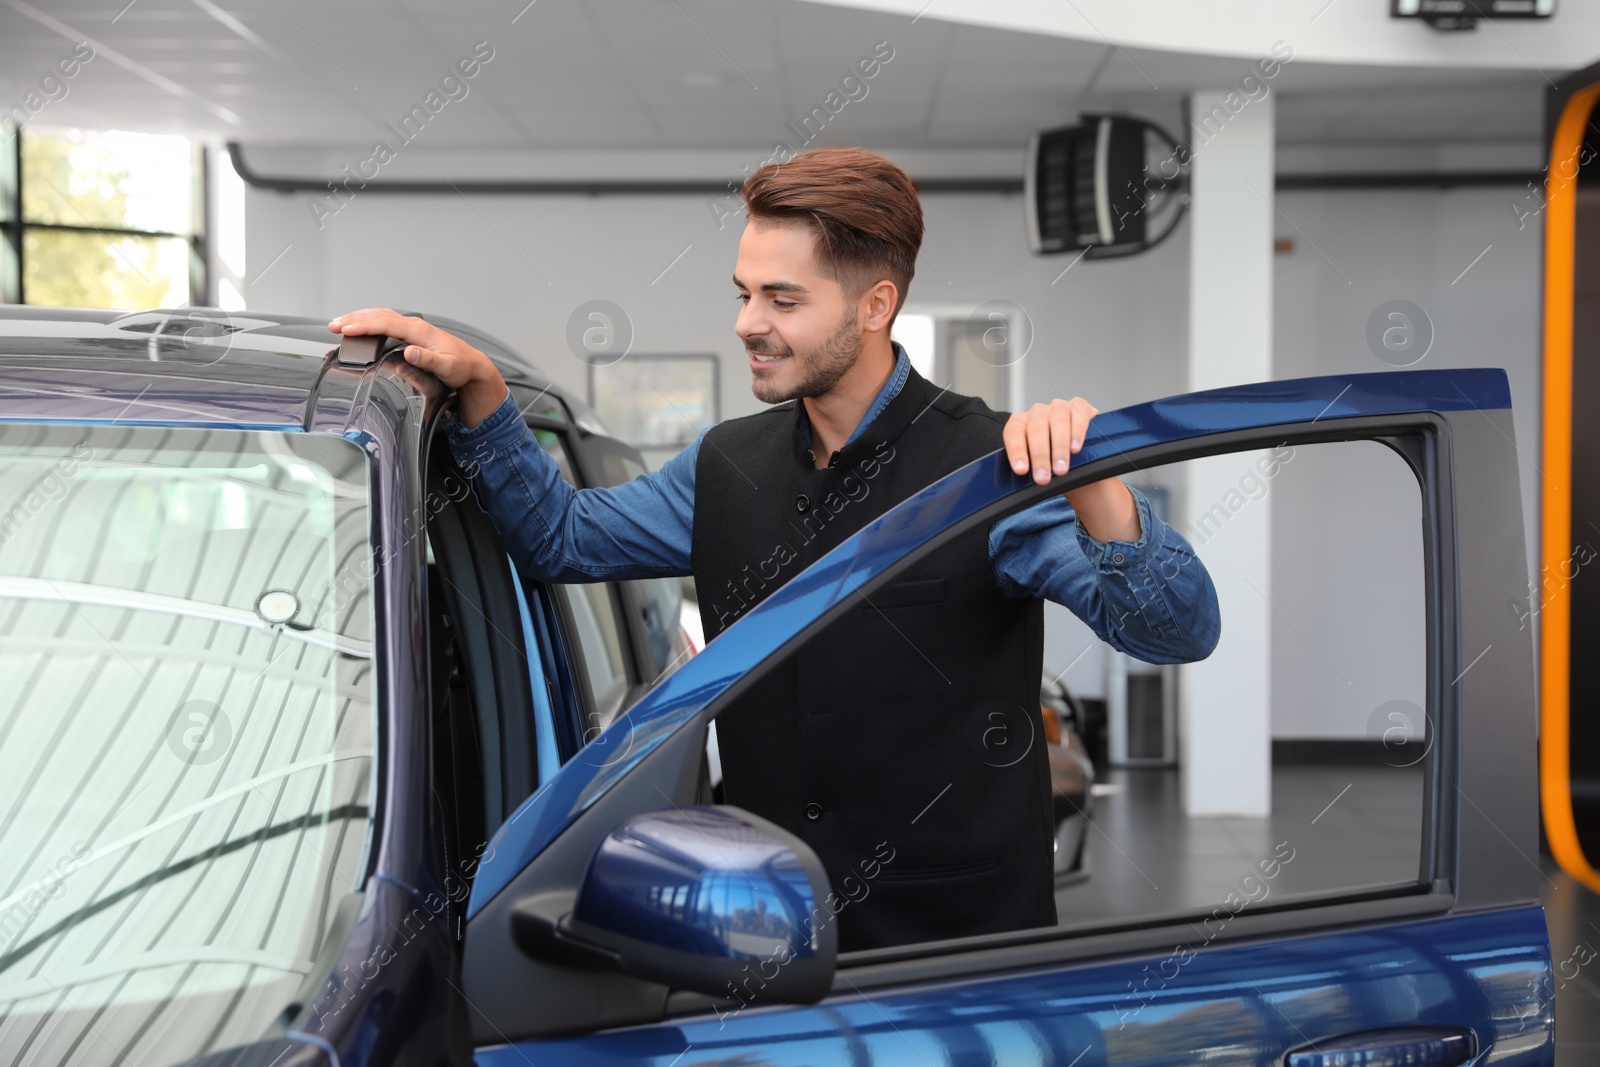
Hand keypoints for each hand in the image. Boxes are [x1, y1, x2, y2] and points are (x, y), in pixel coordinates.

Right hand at [327, 308, 507, 427]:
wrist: (472, 365)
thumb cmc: (461, 367)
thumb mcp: (447, 367)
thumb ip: (428, 360)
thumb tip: (409, 352)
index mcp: (419, 332)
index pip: (386, 324)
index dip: (364, 326)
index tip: (346, 330)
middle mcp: (414, 326)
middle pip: (379, 316)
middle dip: (354, 319)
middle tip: (332, 325)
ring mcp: (412, 328)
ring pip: (380, 316)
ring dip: (358, 319)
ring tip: (339, 324)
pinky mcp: (411, 333)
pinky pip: (385, 322)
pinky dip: (369, 322)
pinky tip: (359, 326)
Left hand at [1002, 396, 1097, 484]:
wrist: (1077, 461)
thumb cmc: (1050, 463)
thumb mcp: (1035, 466)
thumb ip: (1027, 468)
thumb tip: (1017, 488)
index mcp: (1020, 423)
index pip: (1013, 432)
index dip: (1017, 451)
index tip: (1021, 470)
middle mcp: (1038, 412)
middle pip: (1036, 429)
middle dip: (1040, 456)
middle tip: (1043, 478)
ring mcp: (1059, 407)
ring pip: (1057, 420)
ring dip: (1059, 447)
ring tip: (1061, 469)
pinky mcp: (1081, 407)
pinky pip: (1079, 415)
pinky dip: (1077, 432)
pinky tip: (1076, 449)